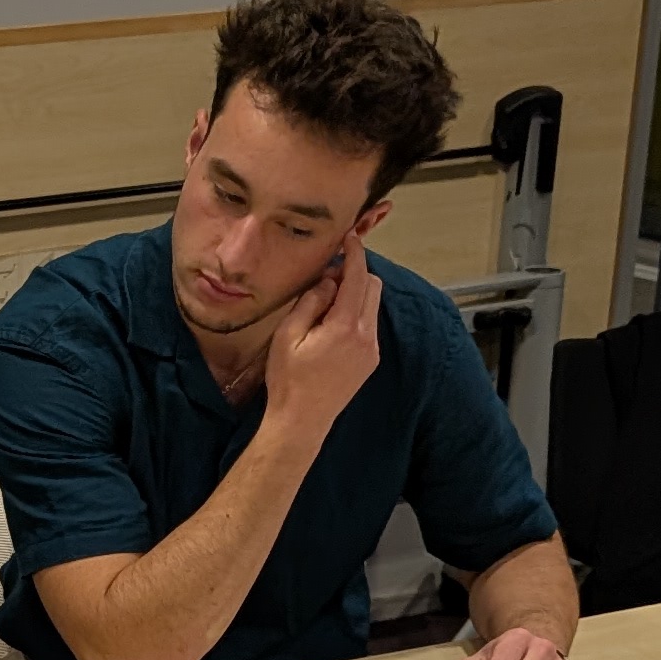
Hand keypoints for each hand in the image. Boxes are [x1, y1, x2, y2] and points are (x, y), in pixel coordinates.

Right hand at [260, 227, 385, 437]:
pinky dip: (356, 314)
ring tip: (327, 303)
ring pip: (372, 306)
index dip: (355, 253)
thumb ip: (310, 302)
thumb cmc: (288, 380)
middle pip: (373, 287)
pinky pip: (369, 325)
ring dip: (356, 294)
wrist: (301, 422)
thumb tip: (328, 281)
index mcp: (344, 326)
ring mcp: (371, 350)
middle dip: (356, 273)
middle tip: (328, 277)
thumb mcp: (288, 335)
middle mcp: (365, 336)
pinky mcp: (370, 361)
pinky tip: (332, 326)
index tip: (350, 238)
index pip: (358, 277)